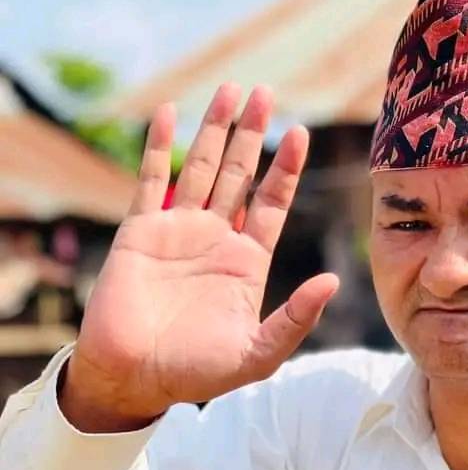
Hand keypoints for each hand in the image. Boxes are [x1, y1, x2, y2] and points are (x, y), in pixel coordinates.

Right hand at [60, 84, 338, 429]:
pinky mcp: (141, 230)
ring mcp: (178, 229)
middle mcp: (216, 238)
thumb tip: (332, 281)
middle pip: (240, 173)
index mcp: (246, 261)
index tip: (300, 133)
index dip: (286, 168)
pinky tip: (170, 112)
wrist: (133, 378)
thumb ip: (296, 319)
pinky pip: (152, 179)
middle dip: (252, 133)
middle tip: (265, 92)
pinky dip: (161, 146)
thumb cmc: (196, 373)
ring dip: (215, 129)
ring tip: (230, 90)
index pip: (272, 203)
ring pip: (201, 167)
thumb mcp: (257, 354)